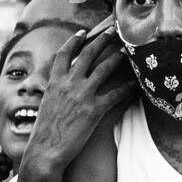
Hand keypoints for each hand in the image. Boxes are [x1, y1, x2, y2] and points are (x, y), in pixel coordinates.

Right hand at [26, 28, 136, 170]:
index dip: (74, 41)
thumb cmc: (44, 132)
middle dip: (102, 39)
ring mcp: (82, 95)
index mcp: (54, 82)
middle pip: (88, 54)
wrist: (45, 151)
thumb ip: (55, 92)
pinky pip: (116, 94)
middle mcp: (68, 84)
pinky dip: (128, 88)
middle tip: (112, 30)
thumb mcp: (46, 105)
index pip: (64, 54)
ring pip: (104, 69)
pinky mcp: (94, 110)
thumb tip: (60, 87)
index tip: (83, 32)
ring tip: (127, 50)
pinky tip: (137, 83)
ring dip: (118, 57)